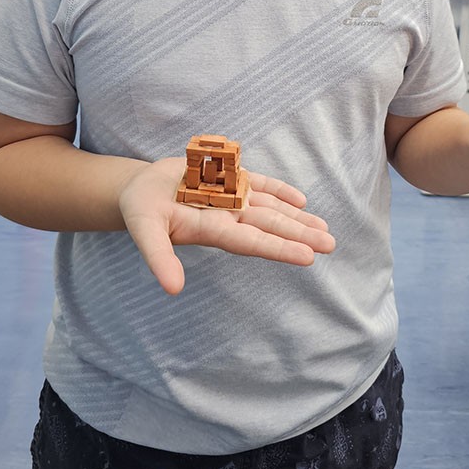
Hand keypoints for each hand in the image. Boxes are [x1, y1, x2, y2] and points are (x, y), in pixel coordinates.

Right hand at [118, 157, 335, 294]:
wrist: (137, 189)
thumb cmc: (140, 211)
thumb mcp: (145, 231)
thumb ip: (159, 257)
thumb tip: (173, 289)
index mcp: (211, 229)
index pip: (251, 241)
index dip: (278, 248)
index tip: (308, 257)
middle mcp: (226, 216)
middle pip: (269, 226)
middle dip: (299, 235)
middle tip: (331, 244)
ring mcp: (229, 198)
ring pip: (269, 208)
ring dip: (297, 217)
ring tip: (324, 227)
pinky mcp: (227, 179)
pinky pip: (258, 185)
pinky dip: (279, 190)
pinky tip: (300, 199)